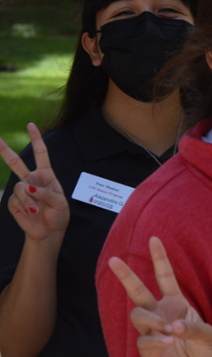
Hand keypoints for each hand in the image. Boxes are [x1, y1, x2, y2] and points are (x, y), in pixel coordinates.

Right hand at [0, 123, 68, 242]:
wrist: (50, 231)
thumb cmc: (58, 214)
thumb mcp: (60, 202)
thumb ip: (46, 193)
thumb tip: (27, 187)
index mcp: (46, 175)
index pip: (40, 153)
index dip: (36, 139)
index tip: (31, 125)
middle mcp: (31, 180)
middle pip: (16, 162)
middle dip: (4, 151)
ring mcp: (22, 190)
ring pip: (19, 187)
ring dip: (29, 200)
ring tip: (37, 210)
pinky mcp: (14, 202)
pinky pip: (16, 200)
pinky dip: (26, 207)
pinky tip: (31, 213)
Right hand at [108, 237, 211, 356]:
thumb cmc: (206, 351)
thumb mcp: (207, 336)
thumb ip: (192, 327)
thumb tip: (172, 326)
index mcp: (176, 303)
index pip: (165, 277)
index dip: (160, 259)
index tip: (154, 239)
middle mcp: (160, 313)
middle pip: (138, 291)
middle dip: (126, 275)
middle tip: (114, 259)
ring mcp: (151, 330)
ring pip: (138, 314)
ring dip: (153, 320)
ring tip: (170, 331)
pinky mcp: (146, 349)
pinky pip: (143, 338)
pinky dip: (156, 339)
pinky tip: (170, 342)